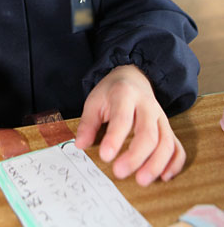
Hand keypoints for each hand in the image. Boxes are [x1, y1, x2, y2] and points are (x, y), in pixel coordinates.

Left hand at [75, 65, 184, 185]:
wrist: (134, 78)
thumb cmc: (112, 93)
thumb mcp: (95, 100)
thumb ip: (88, 123)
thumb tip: (80, 145)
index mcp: (125, 95)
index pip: (123, 118)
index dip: (115, 138)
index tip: (105, 156)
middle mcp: (148, 106)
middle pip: (148, 133)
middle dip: (136, 156)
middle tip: (119, 172)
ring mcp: (161, 117)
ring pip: (166, 142)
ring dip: (156, 164)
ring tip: (141, 180)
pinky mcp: (168, 128)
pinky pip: (177, 147)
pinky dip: (175, 163)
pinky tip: (164, 176)